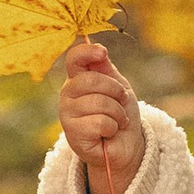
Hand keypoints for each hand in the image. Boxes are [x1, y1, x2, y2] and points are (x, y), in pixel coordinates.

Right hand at [60, 39, 146, 193]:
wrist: (126, 144)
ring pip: (98, 102)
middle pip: (90, 80)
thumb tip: (99, 49)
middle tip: (122, 100)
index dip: (86, 52)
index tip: (102, 53)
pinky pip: (100, 123)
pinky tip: (109, 133)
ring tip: (118, 120)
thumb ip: (106, 69)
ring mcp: (67, 114)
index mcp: (77, 79)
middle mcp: (68, 94)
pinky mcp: (73, 135)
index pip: (74, 59)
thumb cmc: (120, 112)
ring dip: (118, 112)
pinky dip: (112, 127)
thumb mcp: (118, 86)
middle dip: (115, 90)